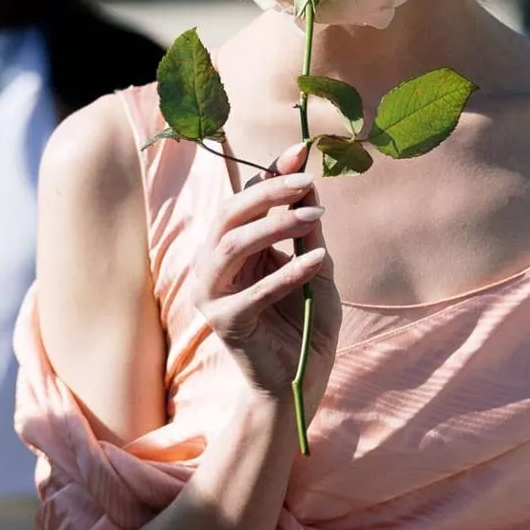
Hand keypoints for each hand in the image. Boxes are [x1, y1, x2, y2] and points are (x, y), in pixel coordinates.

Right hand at [193, 142, 341, 420]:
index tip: (303, 150)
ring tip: (314, 218)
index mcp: (230, 247)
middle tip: (308, 185)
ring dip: (274, 226)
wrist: (302, 378)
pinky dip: (286, 274)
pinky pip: (253, 293)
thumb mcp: (314, 266)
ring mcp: (212, 294)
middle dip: (269, 193)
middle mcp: (212, 265)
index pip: (244, 199)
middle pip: (230, 214)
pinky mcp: (224, 323)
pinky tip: (318, 262)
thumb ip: (306, 229)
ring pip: (231, 245)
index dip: (271, 173)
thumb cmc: (307, 322)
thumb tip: (308, 179)